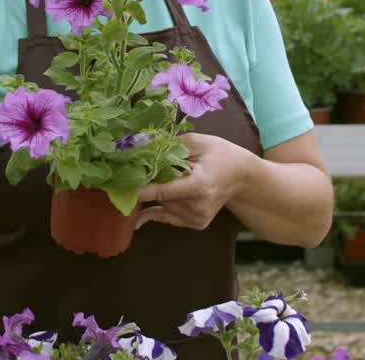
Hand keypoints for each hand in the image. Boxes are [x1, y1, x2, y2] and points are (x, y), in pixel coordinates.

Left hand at [135, 133, 257, 230]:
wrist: (243, 175)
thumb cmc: (220, 154)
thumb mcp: (198, 142)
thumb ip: (171, 146)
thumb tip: (143, 148)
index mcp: (199, 186)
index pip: (164, 191)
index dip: (141, 191)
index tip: (121, 190)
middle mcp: (198, 206)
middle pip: (162, 197)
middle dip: (152, 184)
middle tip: (146, 170)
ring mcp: (198, 218)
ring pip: (164, 206)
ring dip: (160, 194)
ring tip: (173, 178)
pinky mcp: (197, 223)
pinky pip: (168, 217)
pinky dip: (156, 210)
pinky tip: (141, 212)